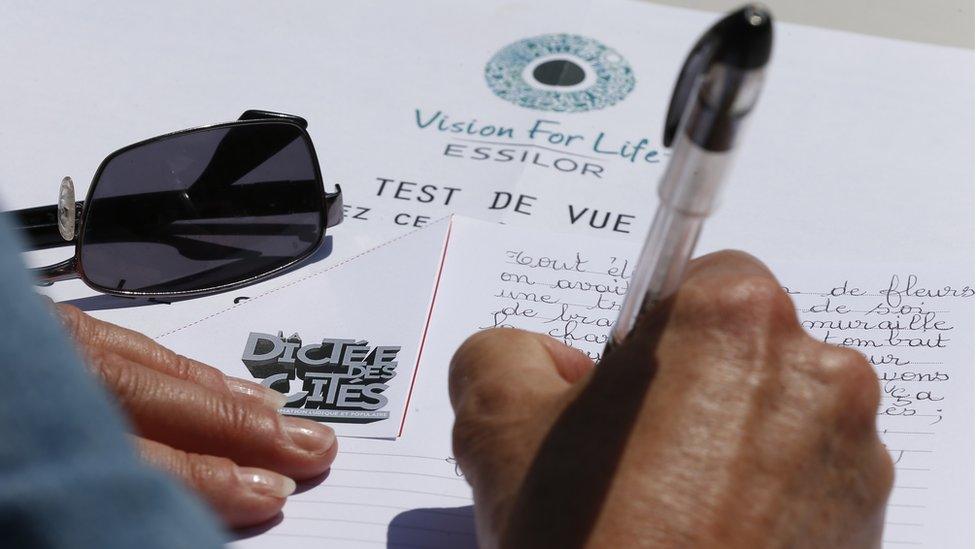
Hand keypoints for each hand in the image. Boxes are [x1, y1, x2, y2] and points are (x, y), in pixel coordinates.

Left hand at [55, 304, 337, 527]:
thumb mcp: (19, 514)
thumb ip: (107, 497)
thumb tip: (185, 504)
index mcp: (29, 436)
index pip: (136, 464)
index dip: (210, 480)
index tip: (270, 493)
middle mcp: (46, 376)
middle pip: (160, 403)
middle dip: (244, 430)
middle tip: (313, 446)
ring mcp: (43, 344)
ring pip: (150, 364)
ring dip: (221, 393)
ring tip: (278, 414)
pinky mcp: (40, 325)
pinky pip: (123, 341)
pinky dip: (178, 365)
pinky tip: (215, 381)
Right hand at [449, 251, 892, 547]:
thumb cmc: (589, 541)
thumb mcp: (497, 427)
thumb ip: (501, 353)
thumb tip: (538, 360)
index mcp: (734, 320)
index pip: (697, 284)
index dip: (651, 336)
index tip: (627, 385)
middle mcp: (818, 374)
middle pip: (746, 349)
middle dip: (694, 385)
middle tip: (635, 455)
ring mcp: (853, 456)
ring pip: (779, 415)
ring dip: (732, 444)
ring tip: (671, 509)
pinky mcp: (869, 524)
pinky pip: (809, 480)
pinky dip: (767, 498)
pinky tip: (710, 537)